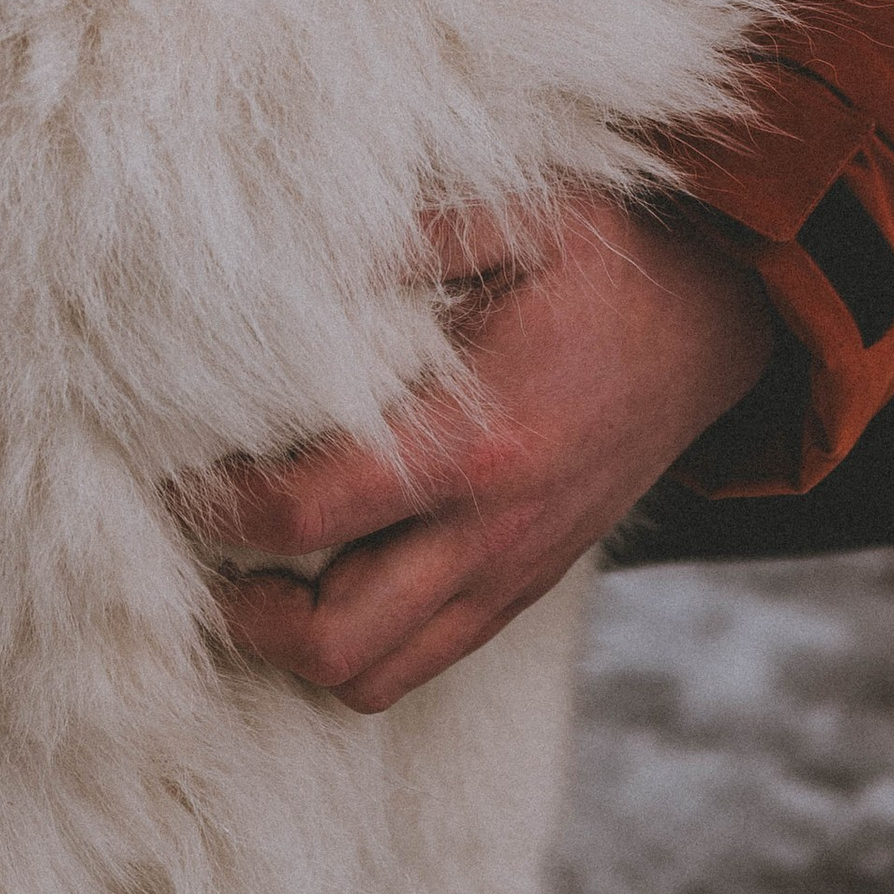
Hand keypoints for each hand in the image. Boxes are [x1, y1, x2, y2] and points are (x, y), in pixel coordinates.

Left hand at [186, 202, 777, 710]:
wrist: (720, 323)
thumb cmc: (610, 261)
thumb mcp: (523, 215)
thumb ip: (415, 236)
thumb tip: (302, 255)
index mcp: (478, 443)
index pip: (312, 517)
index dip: (223, 511)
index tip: (173, 476)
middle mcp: (493, 531)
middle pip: (335, 645)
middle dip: (246, 616)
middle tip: (200, 552)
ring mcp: (513, 571)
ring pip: (379, 677)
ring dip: (300, 645)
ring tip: (250, 576)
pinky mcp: (526, 584)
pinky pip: (427, 657)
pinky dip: (362, 643)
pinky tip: (324, 575)